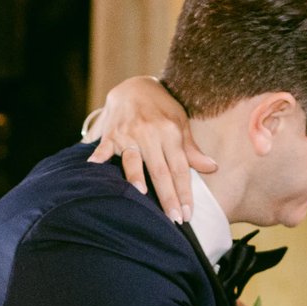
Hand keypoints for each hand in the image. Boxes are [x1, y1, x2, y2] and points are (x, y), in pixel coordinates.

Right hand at [86, 76, 213, 224]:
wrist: (134, 86)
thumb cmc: (161, 109)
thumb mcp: (180, 123)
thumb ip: (192, 149)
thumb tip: (213, 168)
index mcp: (170, 132)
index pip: (180, 168)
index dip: (184, 192)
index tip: (187, 214)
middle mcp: (150, 133)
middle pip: (160, 170)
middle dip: (167, 196)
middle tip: (173, 219)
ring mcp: (129, 134)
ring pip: (133, 161)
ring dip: (136, 177)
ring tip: (141, 195)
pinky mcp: (111, 134)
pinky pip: (104, 147)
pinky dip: (98, 157)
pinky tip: (93, 167)